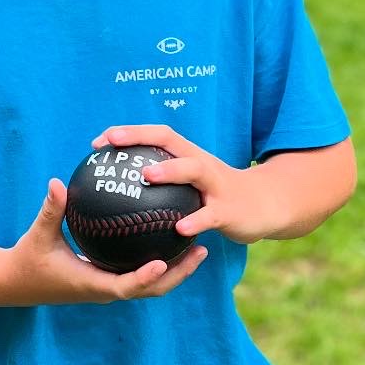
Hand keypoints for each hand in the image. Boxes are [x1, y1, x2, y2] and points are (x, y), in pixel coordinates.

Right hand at [5, 178, 208, 305]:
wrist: (17, 282)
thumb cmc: (28, 259)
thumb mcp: (38, 234)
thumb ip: (51, 210)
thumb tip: (58, 182)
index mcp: (93, 284)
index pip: (126, 286)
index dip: (146, 278)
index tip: (164, 262)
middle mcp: (106, 289)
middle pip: (151, 289)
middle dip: (178, 274)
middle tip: (201, 250)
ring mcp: (109, 287)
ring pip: (150, 284)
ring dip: (175, 270)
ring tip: (198, 246)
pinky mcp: (107, 280)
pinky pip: (139, 272)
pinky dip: (157, 262)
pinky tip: (167, 236)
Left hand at [91, 125, 282, 244]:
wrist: (265, 205)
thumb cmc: (217, 195)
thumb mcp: (191, 183)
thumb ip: (163, 182)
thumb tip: (119, 190)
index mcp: (189, 156)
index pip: (157, 135)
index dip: (129, 133)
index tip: (98, 142)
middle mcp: (202, 164)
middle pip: (172, 143)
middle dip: (142, 138)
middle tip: (114, 144)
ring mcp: (217, 186)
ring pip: (194, 170)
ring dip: (170, 171)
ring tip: (145, 176)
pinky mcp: (230, 211)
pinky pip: (210, 215)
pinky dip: (196, 221)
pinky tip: (179, 230)